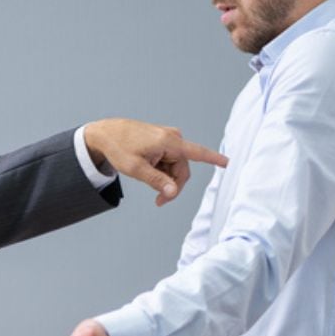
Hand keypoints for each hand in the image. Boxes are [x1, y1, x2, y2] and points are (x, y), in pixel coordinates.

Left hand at [83, 118, 227, 205]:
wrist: (105, 134)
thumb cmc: (118, 148)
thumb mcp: (136, 169)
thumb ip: (157, 182)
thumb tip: (173, 193)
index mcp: (168, 141)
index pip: (197, 153)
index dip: (214, 159)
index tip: (228, 163)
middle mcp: (172, 138)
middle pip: (183, 169)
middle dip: (172, 185)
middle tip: (158, 201)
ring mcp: (168, 139)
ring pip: (176, 168)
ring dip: (165, 178)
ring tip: (147, 179)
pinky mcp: (163, 142)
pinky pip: (169, 162)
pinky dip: (161, 171)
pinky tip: (148, 170)